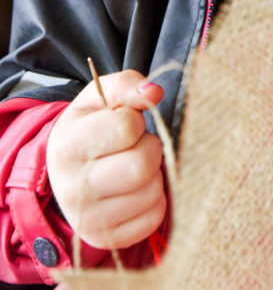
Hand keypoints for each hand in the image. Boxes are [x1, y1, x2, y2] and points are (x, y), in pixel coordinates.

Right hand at [46, 70, 165, 249]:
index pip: (125, 128)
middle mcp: (71, 188)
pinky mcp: (108, 239)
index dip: (135, 120)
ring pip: (152, 191)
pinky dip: (154, 199)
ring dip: (153, 173)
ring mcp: (88, 220)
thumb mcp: (100, 97)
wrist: (69, 171)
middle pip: (141, 165)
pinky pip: (154, 217)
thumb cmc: (91, 126)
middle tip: (135, 145)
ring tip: (132, 165)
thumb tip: (153, 92)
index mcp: (66, 146)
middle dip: (149, 146)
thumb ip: (127, 85)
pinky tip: (135, 189)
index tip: (125, 122)